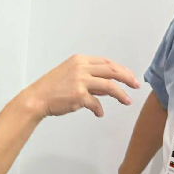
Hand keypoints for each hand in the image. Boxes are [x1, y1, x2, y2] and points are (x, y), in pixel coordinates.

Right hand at [24, 55, 139, 118]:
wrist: (37, 98)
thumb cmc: (52, 88)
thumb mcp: (70, 75)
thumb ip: (89, 78)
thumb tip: (107, 88)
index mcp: (79, 60)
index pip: (106, 62)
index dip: (120, 69)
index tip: (129, 76)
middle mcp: (81, 68)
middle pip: (112, 70)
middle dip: (127, 78)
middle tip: (136, 85)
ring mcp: (80, 81)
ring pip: (109, 86)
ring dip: (121, 94)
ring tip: (127, 101)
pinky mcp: (79, 95)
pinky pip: (96, 103)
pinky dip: (99, 109)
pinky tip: (99, 113)